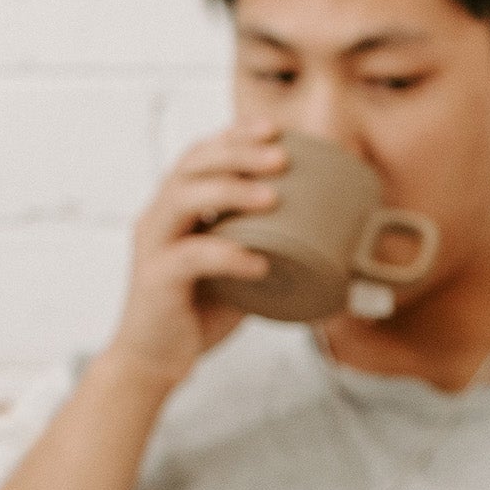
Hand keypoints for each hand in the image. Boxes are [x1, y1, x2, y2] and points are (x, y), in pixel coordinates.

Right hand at [101, 125, 288, 393]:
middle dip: (237, 153)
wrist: (156, 361)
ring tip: (272, 196)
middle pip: (191, 166)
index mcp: (176, 209)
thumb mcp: (240, 271)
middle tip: (281, 156)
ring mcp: (153, 247)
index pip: (200, 156)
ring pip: (182, 199)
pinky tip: (259, 261)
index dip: (234, 136)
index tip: (274, 129)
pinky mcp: (155, 280)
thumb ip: (269, 249)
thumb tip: (335, 244)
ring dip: (229, 191)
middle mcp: (158, 219)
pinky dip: (227, 255)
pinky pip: (190, 257)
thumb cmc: (201, 311)